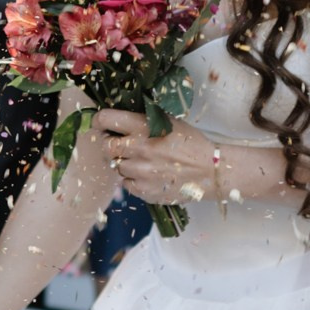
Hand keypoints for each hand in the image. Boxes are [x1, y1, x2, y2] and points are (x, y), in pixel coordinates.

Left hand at [93, 108, 219, 208]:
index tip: (101, 124)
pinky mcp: (143, 190)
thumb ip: (143, 120)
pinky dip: (133, 180)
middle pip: (106, 146)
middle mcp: (139, 147)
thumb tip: (117, 121)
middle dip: (111, 145)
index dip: (99, 121)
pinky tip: (148, 175)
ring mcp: (140, 171)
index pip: (107, 119)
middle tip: (120, 146)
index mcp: (144, 126)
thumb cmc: (191, 143)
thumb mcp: (169, 122)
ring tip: (142, 162)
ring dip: (125, 163)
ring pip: (116, 166)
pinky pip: (126, 184)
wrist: (210, 170)